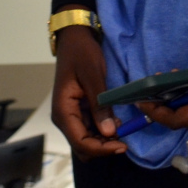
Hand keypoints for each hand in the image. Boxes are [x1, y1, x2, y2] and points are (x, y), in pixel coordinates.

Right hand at [51, 23, 126, 160]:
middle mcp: (64, 117)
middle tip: (125, 139)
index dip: (101, 149)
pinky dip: (103, 131)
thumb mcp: (93, 75)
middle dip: (103, 147)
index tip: (122, 145)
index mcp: (63, 110)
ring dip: (104, 141)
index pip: (80, 142)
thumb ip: (100, 104)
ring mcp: (71, 115)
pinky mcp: (79, 111)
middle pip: (82, 146)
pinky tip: (116, 121)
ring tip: (123, 129)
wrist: (75, 38)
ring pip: (86, 140)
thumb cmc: (82, 53)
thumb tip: (110, 132)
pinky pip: (90, 129)